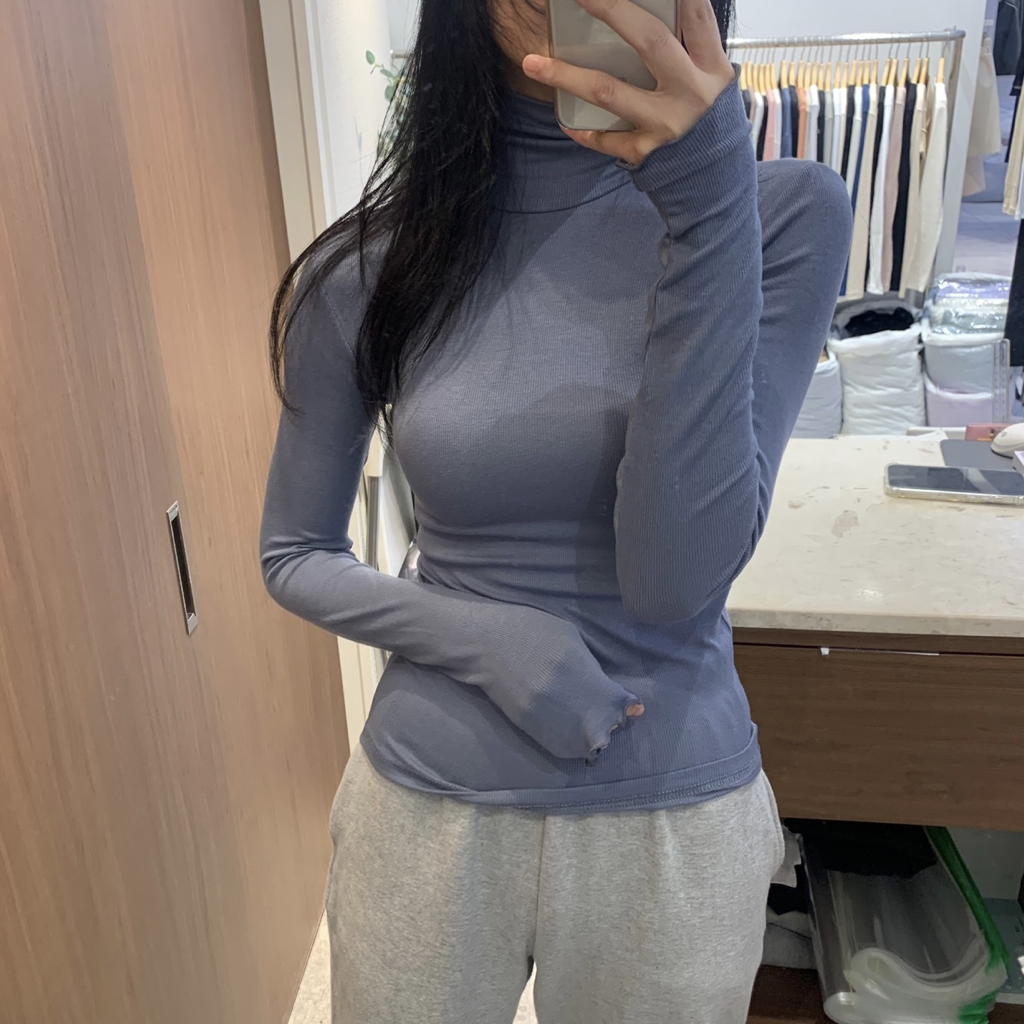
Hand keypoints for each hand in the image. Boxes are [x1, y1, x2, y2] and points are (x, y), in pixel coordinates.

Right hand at [477, 605, 644, 760]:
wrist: (491, 648)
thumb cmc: (535, 634)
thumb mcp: (578, 644)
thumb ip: (597, 672)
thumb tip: (604, 687)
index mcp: (604, 695)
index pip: (629, 709)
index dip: (625, 700)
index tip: (621, 696)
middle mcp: (590, 724)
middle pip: (612, 728)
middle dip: (607, 715)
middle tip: (592, 696)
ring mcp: (565, 737)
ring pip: (590, 744)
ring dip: (589, 729)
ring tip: (576, 707)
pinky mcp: (542, 742)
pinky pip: (567, 746)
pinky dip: (569, 735)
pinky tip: (562, 715)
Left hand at [521, 0, 734, 164]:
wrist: (712, 173)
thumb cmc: (703, 112)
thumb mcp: (707, 74)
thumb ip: (686, 43)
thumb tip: (647, 13)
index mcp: (710, 65)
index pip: (695, 15)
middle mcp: (691, 91)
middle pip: (649, 41)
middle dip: (611, 9)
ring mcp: (667, 123)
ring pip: (609, 92)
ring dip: (566, 76)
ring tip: (532, 63)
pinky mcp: (647, 151)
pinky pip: (606, 138)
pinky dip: (583, 130)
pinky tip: (564, 120)